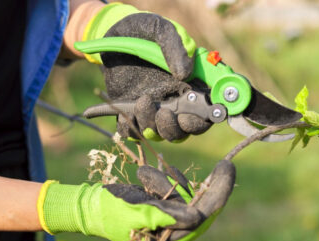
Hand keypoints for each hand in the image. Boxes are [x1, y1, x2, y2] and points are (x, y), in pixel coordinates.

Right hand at [38, 160, 235, 240]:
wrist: (90, 206)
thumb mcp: (136, 211)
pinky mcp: (166, 210)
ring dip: (170, 182)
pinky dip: (166, 180)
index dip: (217, 197)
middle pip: (202, 209)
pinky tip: (145, 177)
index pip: (201, 222)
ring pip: (188, 197)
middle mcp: (172, 239)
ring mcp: (170, 225)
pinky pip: (177, 192)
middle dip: (210, 188)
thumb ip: (165, 215)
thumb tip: (197, 217)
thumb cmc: (109, 211)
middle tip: (226, 166)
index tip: (227, 172)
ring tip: (143, 178)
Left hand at [82, 4, 211, 141]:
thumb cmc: (144, 30)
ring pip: (161, 133)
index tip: (188, 116)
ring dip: (153, 125)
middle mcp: (175, 100)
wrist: (112, 32)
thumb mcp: (161, 30)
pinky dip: (131, 129)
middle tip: (164, 113)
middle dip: (175, 127)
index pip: (206, 111)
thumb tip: (186, 73)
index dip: (202, 119)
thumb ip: (175, 47)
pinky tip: (127, 113)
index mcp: (191, 83)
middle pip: (184, 129)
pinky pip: (134, 131)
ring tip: (142, 101)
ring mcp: (154, 108)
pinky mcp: (132, 111)